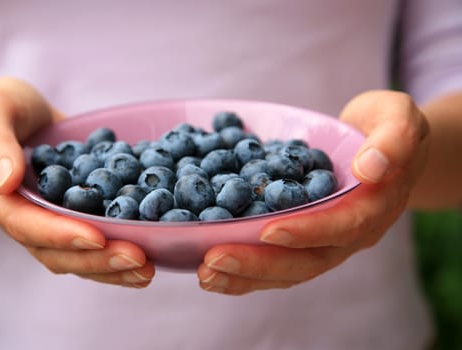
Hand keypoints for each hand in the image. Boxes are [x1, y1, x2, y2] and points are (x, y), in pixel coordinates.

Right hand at [0, 77, 154, 286]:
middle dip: (97, 259)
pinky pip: (92, 241)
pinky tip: (148, 255)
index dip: (61, 235)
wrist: (9, 114)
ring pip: (76, 256)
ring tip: (147, 269)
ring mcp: (48, 219)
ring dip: (112, 267)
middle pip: (56, 252)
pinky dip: (116, 251)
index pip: (27, 225)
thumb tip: (5, 181)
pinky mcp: (71, 214)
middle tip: (138, 260)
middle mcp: (23, 217)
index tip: (96, 238)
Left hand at [197, 90, 429, 294]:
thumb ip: (393, 140)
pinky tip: (210, 270)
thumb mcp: (398, 119)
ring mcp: (326, 243)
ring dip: (245, 276)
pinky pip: (276, 262)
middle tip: (214, 261)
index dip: (307, 231)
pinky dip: (244, 271)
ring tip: (204, 274)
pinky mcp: (305, 241)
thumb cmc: (387, 127)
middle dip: (260, 263)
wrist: (383, 149)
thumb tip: (370, 166)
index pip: (342, 226)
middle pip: (307, 261)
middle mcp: (349, 234)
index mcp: (374, 207)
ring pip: (287, 270)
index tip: (270, 231)